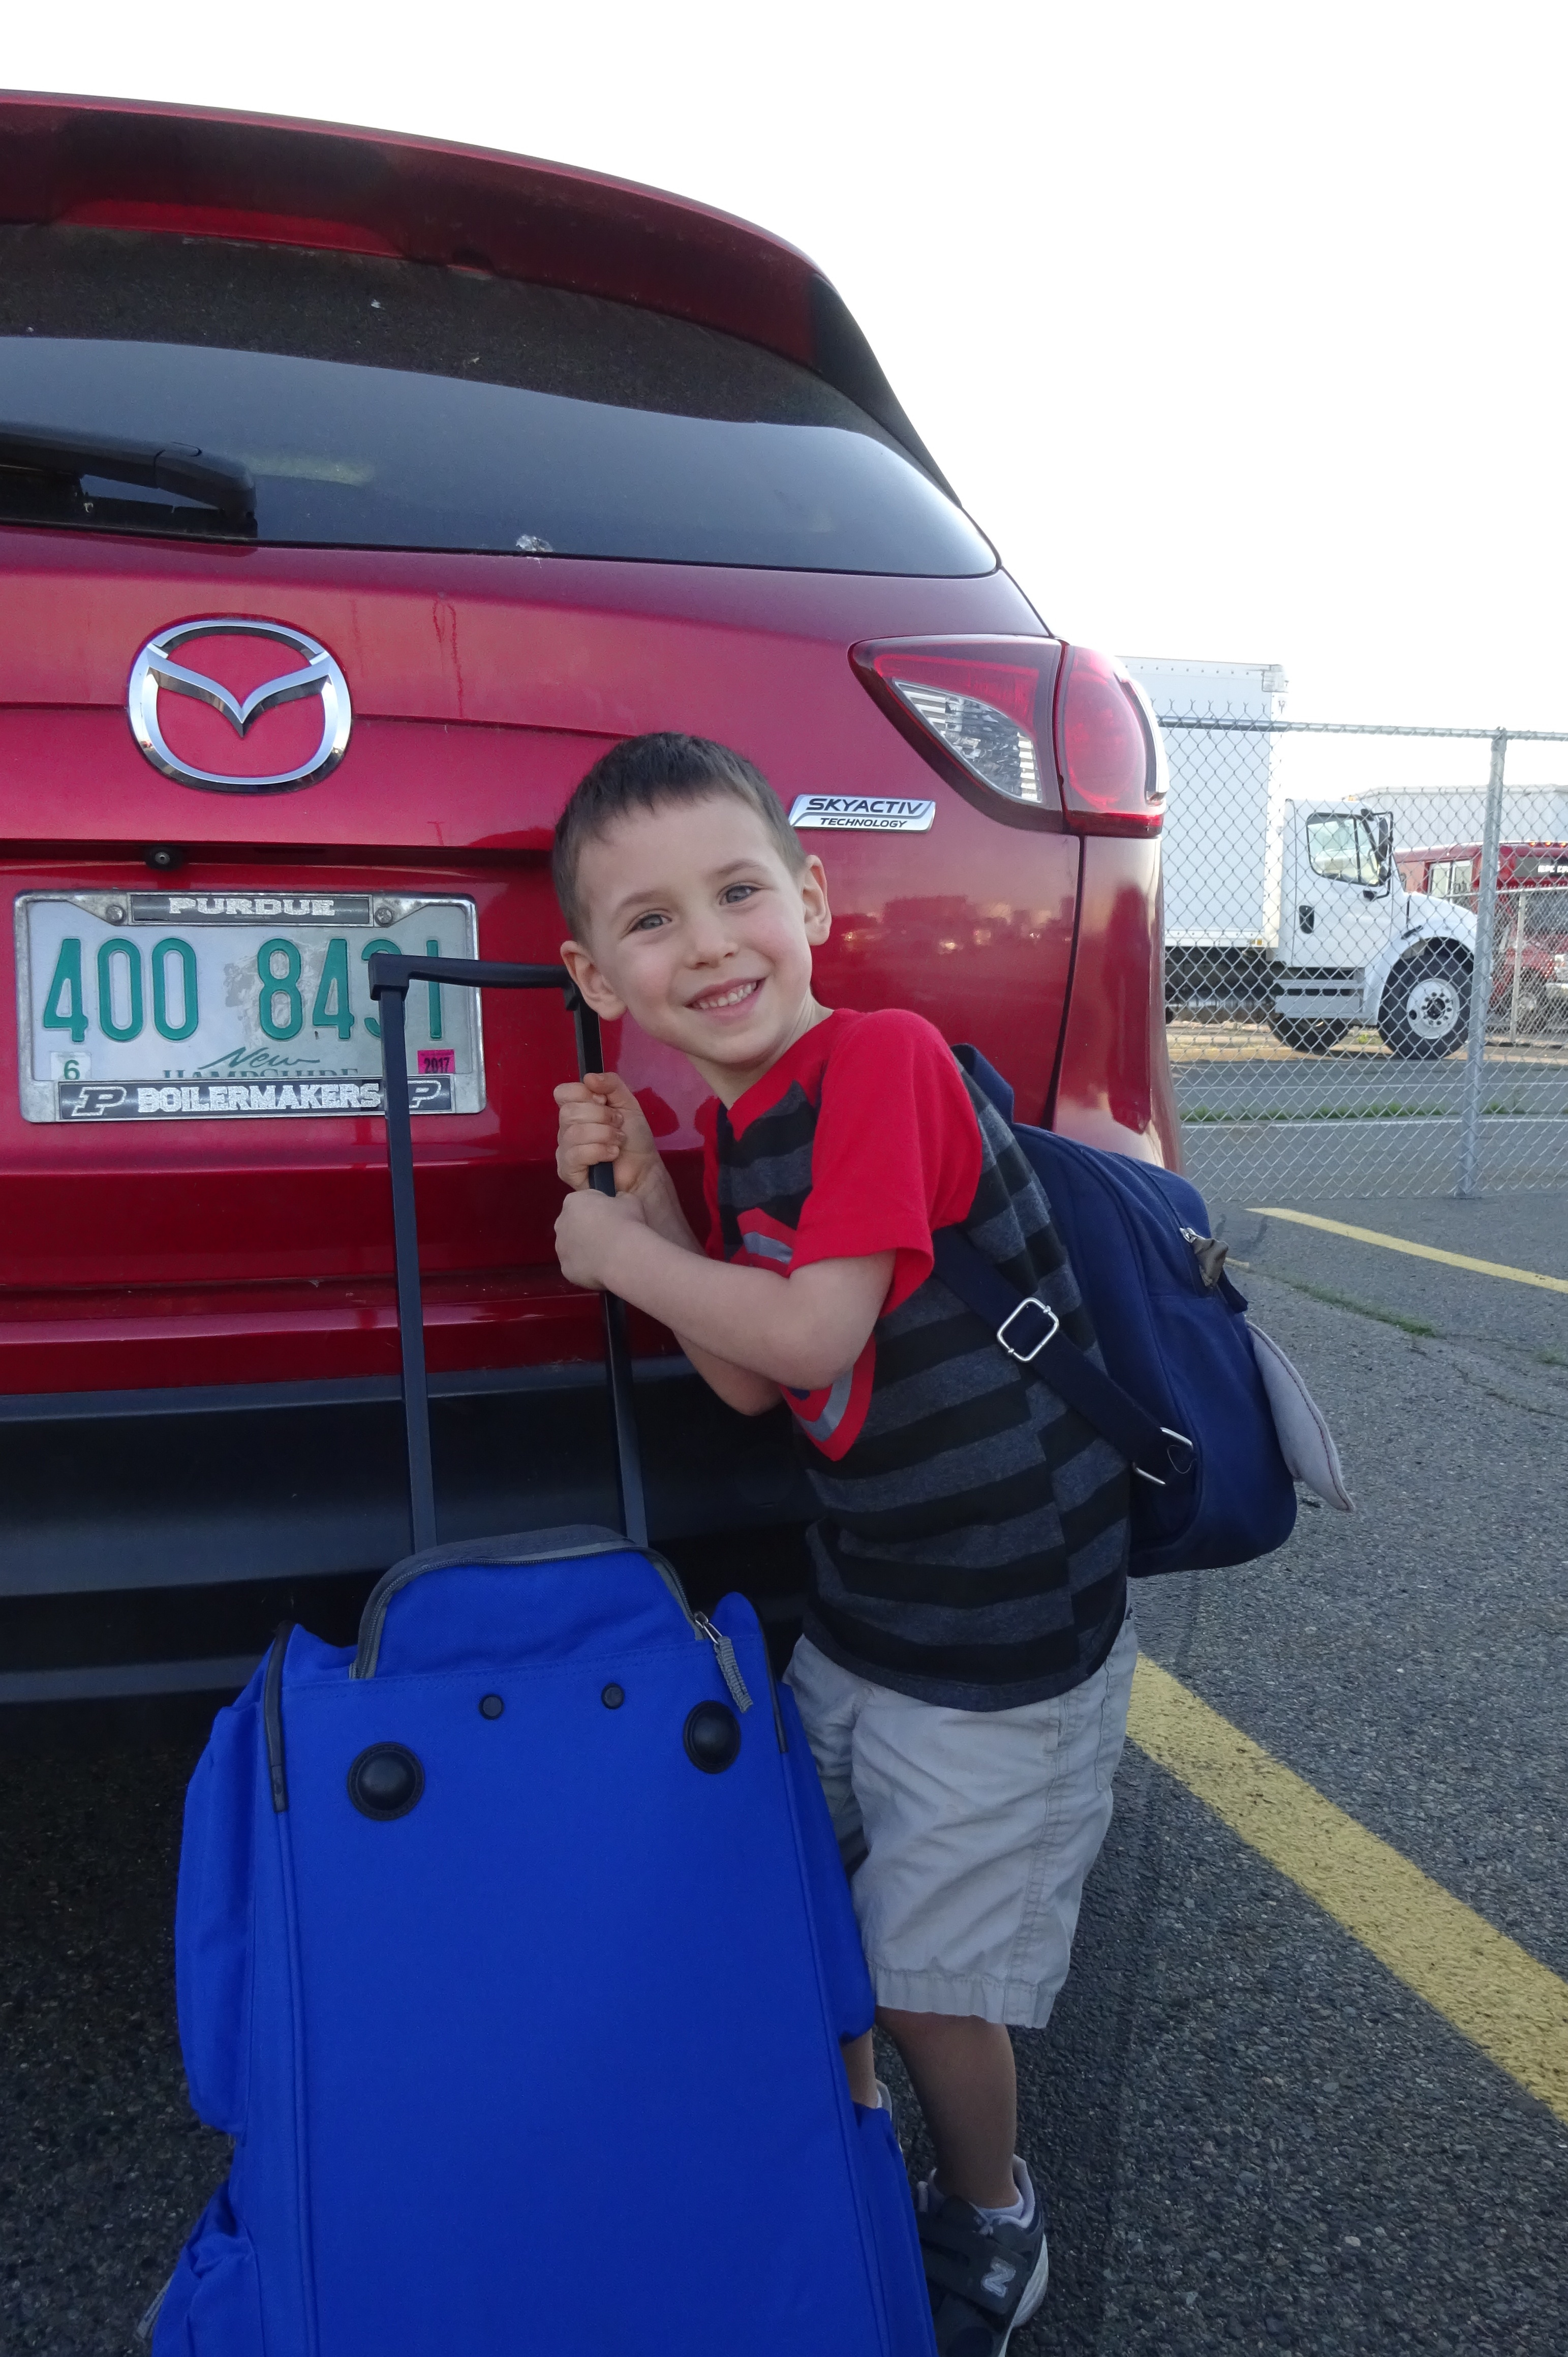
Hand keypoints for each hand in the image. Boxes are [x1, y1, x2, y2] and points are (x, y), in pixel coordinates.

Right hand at [554, 1072, 663, 1198]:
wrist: (644, 1168)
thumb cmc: (634, 1137)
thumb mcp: (627, 1103)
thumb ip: (611, 1084)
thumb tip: (589, 1077)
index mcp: (577, 1110)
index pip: (563, 1093)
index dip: (585, 1095)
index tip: (604, 1102)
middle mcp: (566, 1129)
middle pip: (569, 1112)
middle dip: (601, 1117)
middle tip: (618, 1125)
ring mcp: (564, 1151)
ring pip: (574, 1133)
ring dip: (604, 1135)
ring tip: (618, 1141)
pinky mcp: (567, 1171)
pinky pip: (575, 1154)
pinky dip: (599, 1151)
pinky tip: (612, 1154)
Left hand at [555, 1185, 646, 1291]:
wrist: (623, 1255)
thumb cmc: (626, 1223)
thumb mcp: (629, 1200)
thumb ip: (619, 1199)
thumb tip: (619, 1202)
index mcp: (573, 1202)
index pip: (583, 1201)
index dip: (599, 1208)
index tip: (611, 1216)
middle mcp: (561, 1224)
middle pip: (573, 1225)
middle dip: (588, 1229)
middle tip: (609, 1235)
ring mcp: (561, 1248)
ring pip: (573, 1247)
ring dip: (586, 1249)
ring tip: (608, 1254)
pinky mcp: (566, 1269)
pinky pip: (576, 1266)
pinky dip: (587, 1267)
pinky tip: (603, 1266)